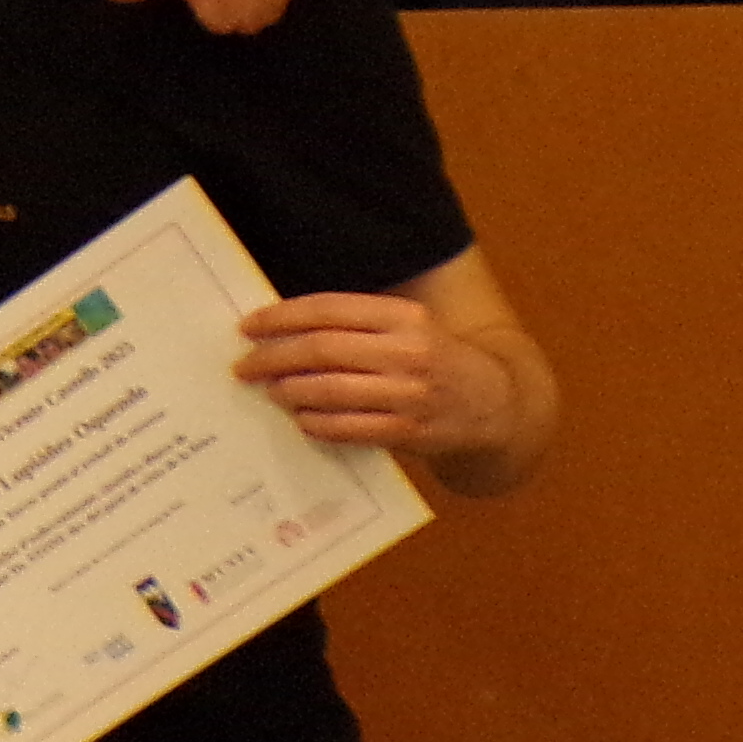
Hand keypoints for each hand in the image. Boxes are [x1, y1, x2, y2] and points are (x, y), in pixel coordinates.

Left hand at [239, 290, 525, 467]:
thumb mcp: (407, 329)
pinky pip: (349, 428)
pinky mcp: (410, 431)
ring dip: (291, 391)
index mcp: (404, 316)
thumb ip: (357, 326)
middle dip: (274, 357)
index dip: (282, 318)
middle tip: (245, 366)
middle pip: (323, 349)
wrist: (497, 404)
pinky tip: (301, 419)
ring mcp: (411, 393)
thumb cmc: (434, 361)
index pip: (329, 309)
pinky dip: (317, 423)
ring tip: (270, 391)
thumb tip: (281, 328)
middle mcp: (409, 351)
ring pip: (332, 390)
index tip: (248, 327)